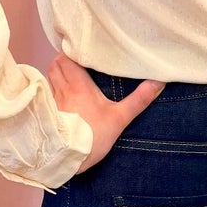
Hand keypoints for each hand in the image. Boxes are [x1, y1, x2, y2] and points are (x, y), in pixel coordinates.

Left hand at [47, 50, 165, 171]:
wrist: (68, 158)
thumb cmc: (94, 136)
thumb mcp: (120, 118)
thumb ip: (138, 100)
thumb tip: (158, 82)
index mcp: (78, 85)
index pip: (66, 58)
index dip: (69, 51)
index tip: (79, 48)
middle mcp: (62, 90)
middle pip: (55, 65)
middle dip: (63, 59)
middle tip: (75, 59)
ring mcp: (53, 102)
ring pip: (50, 78)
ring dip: (57, 73)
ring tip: (69, 74)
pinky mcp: (48, 114)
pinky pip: (47, 93)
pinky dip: (52, 88)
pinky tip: (62, 94)